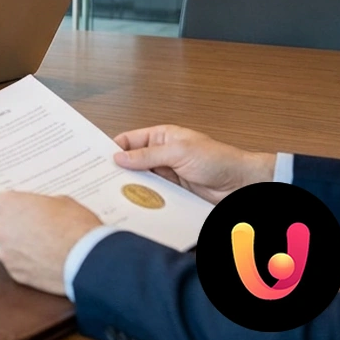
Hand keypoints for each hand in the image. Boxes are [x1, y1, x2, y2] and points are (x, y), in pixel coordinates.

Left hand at [0, 192, 101, 296]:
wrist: (87, 260)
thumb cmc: (76, 227)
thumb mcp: (60, 202)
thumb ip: (38, 205)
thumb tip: (37, 211)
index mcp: (8, 206)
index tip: (1, 210)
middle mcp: (1, 229)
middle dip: (13, 228)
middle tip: (36, 228)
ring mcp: (6, 254)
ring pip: (7, 248)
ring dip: (20, 247)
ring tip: (45, 248)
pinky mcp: (16, 274)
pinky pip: (17, 266)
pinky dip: (28, 264)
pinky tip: (46, 262)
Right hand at [112, 125, 274, 203]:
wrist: (243, 184)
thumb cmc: (218, 159)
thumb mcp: (179, 152)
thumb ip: (148, 155)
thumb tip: (119, 157)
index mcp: (161, 136)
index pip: (129, 141)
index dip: (112, 148)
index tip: (96, 159)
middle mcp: (161, 155)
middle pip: (132, 162)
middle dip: (118, 169)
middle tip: (99, 179)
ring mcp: (167, 174)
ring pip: (140, 180)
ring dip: (130, 185)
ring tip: (112, 193)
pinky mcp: (173, 192)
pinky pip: (152, 194)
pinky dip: (143, 198)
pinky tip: (133, 202)